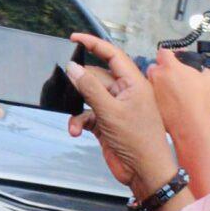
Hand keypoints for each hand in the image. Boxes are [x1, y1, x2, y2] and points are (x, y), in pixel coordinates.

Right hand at [65, 37, 179, 200]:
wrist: (145, 172)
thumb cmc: (139, 141)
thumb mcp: (111, 111)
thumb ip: (90, 88)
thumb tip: (73, 67)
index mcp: (133, 84)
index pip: (113, 55)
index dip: (94, 44)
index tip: (74, 38)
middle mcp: (125, 93)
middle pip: (96, 77)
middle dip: (80, 84)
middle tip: (65, 86)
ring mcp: (115, 109)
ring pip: (88, 97)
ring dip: (78, 108)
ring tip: (74, 120)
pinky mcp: (106, 124)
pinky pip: (87, 115)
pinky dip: (79, 122)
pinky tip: (76, 131)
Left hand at [146, 47, 209, 140]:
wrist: (191, 125)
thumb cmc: (201, 101)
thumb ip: (205, 70)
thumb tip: (203, 71)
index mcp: (170, 67)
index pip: (164, 52)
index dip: (171, 54)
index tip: (177, 59)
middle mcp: (156, 76)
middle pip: (155, 66)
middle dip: (164, 70)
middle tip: (176, 77)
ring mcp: (151, 91)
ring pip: (152, 81)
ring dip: (160, 83)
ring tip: (174, 91)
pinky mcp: (151, 104)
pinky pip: (153, 95)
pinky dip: (159, 96)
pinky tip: (171, 102)